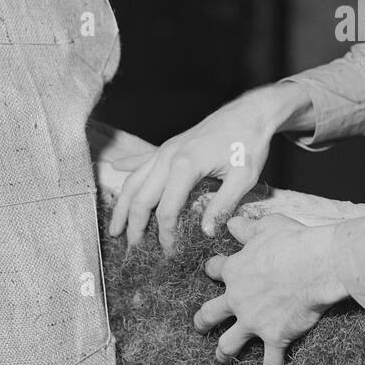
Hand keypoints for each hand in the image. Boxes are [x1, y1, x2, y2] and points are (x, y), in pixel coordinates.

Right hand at [108, 84, 306, 252]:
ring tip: (114, 228)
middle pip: (140, 197)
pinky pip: (143, 159)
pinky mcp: (170, 145)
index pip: (166, 210)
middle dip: (134, 226)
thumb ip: (222, 206)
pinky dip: (128, 167)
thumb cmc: (249, 143)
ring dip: (122, 206)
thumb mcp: (243, 178)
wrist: (250, 112)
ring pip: (134, 180)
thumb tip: (204, 233)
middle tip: (133, 249)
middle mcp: (168, 157)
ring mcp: (166, 149)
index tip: (170, 251)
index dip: (165, 234)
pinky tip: (116, 168)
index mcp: (185, 167)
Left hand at [193, 215, 346, 364]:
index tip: (213, 270)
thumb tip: (232, 223)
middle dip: (203, 321)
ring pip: (229, 344)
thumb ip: (247, 228)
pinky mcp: (274, 337)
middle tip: (200, 326)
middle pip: (209, 314)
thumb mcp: (267, 226)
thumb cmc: (293, 242)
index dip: (213, 269)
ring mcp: (254, 322)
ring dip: (223, 353)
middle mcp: (237, 299)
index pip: (214, 270)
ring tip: (221, 359)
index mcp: (235, 270)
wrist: (316, 265)